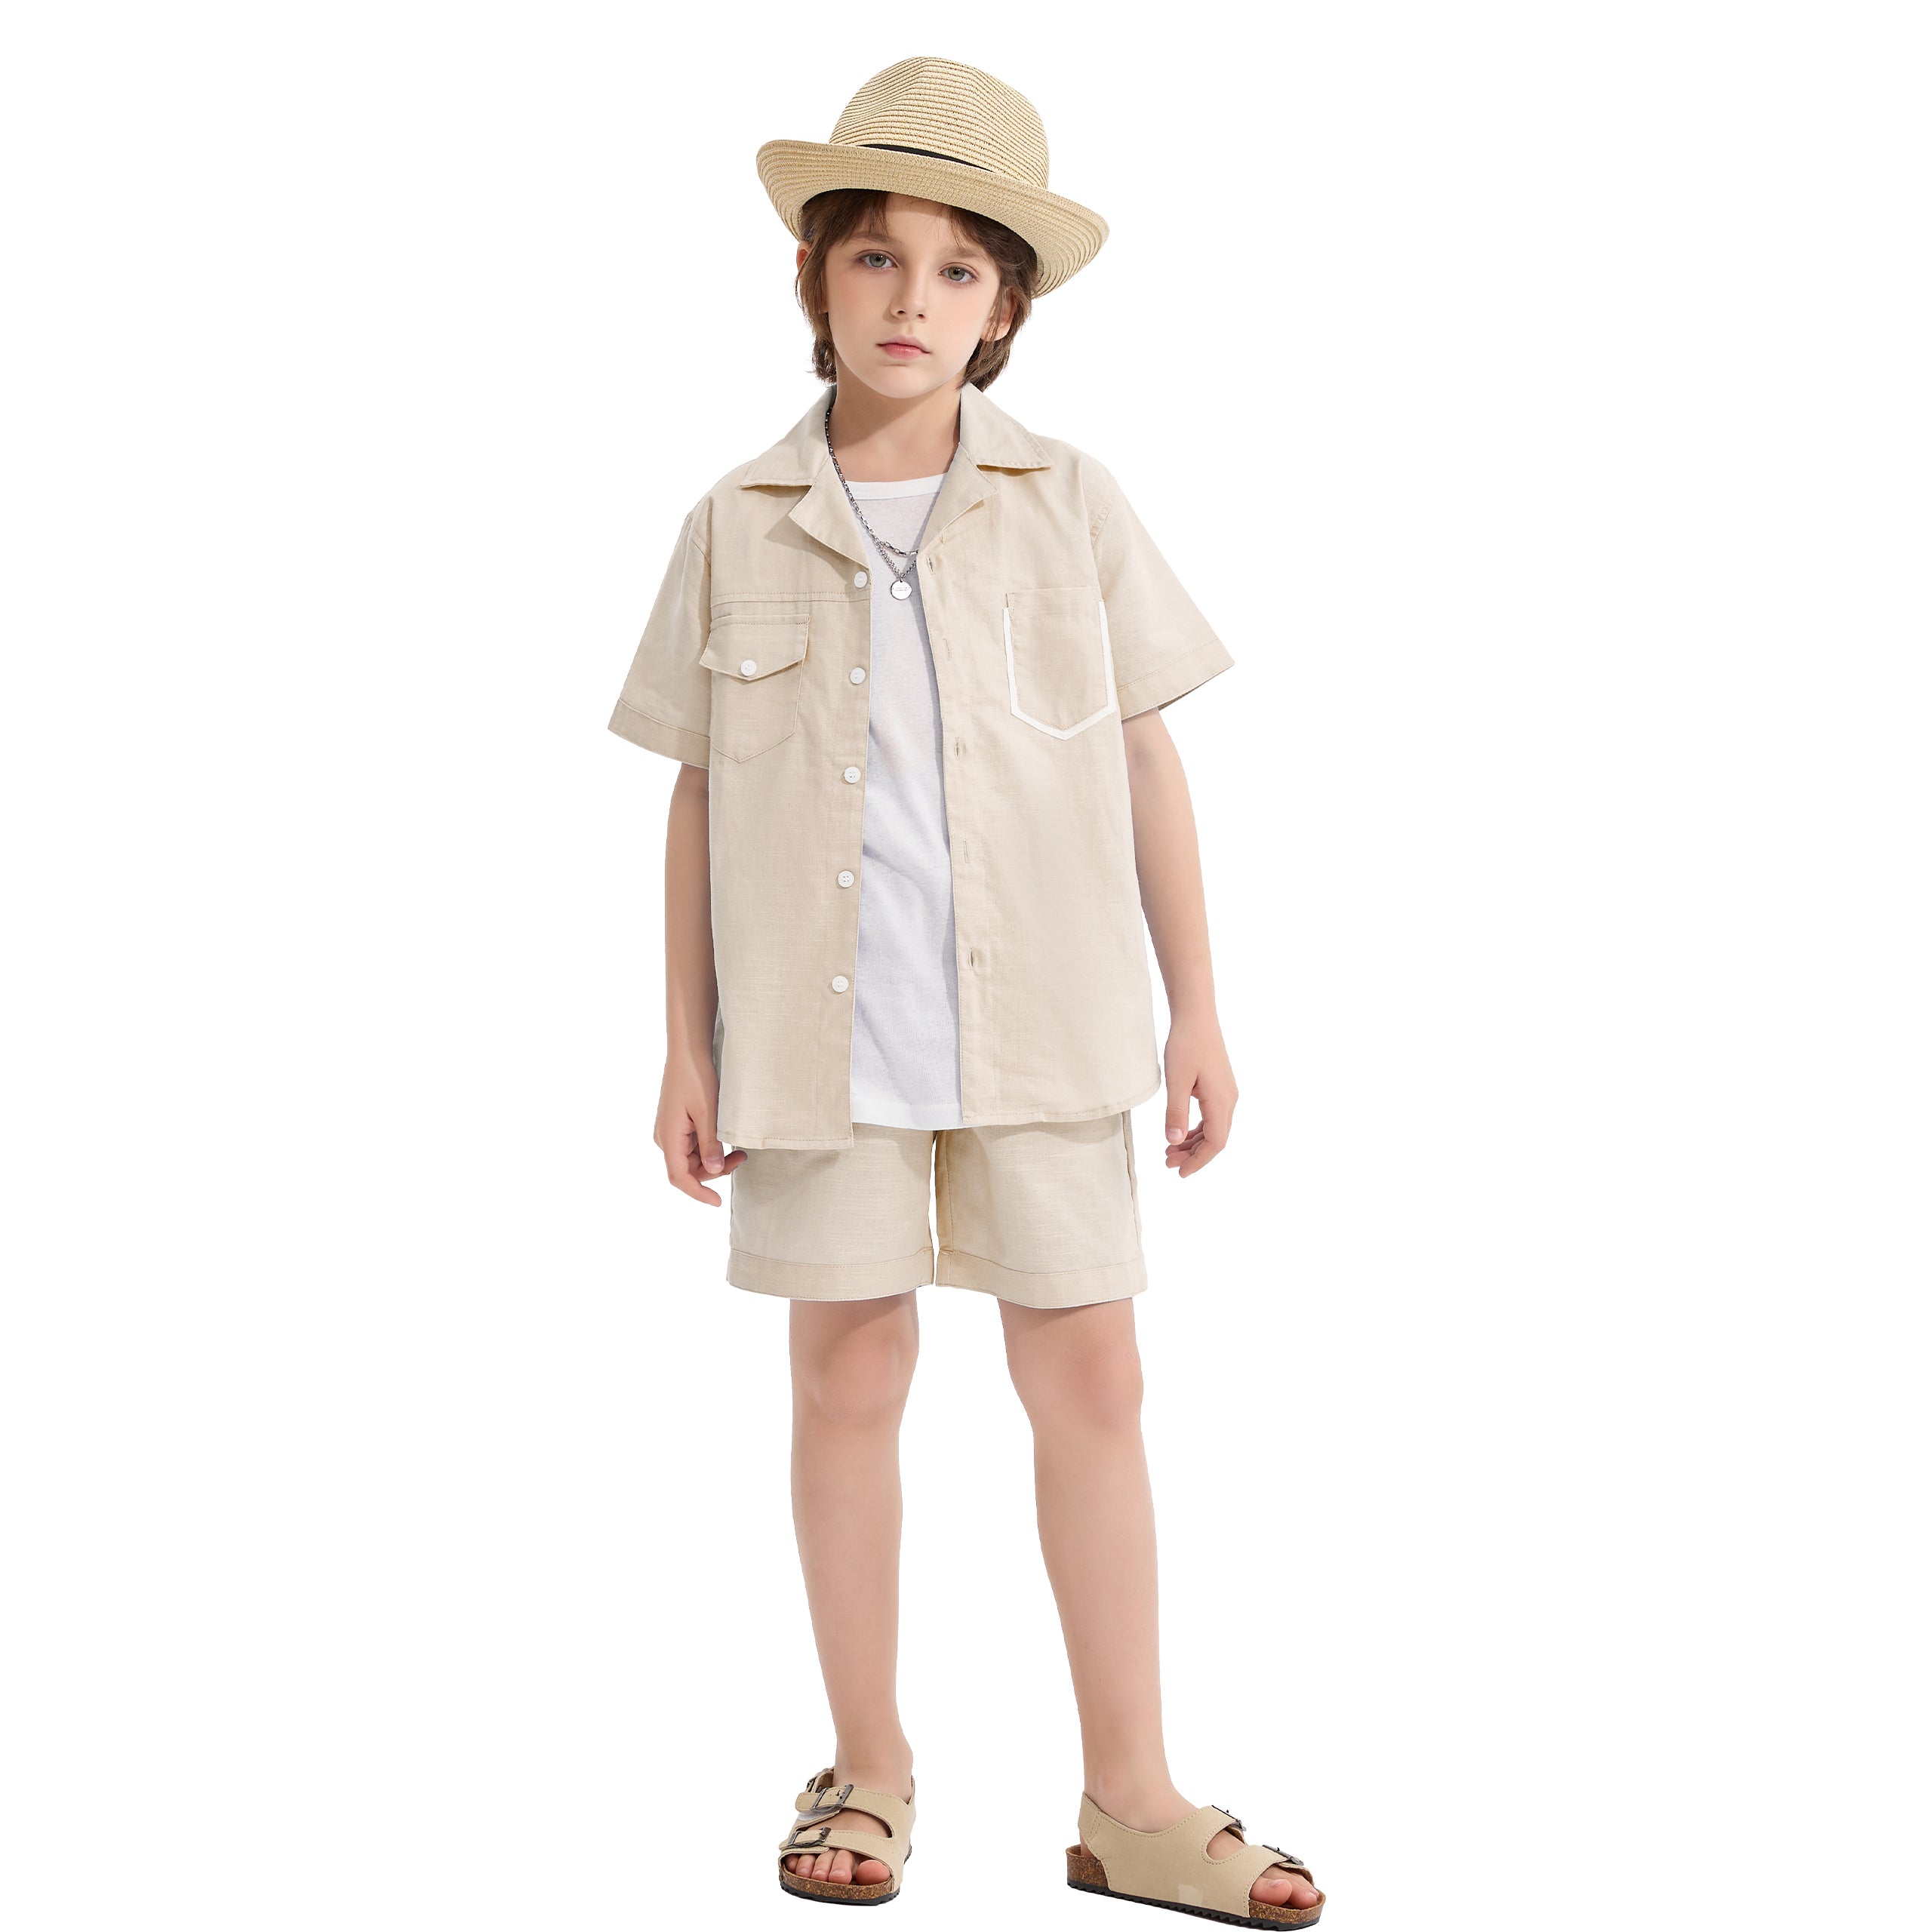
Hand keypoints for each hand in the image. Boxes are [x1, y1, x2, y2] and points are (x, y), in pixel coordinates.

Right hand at [654, 1054, 745, 1204]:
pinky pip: (693, 1147)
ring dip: (715, 1160)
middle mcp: (664, 1138)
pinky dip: (710, 1148)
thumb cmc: (696, 1077)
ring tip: (740, 1151)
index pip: (679, 1177)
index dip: (698, 1193)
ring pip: (693, 1160)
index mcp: (668, 1137)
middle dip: (715, 1171)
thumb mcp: (709, 1112)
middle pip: (689, 1170)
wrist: (688, 1052)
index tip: (718, 1202)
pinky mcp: (677, 1126)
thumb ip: (710, 1144)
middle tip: (742, 1158)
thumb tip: (713, 1171)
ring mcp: (670, 1132)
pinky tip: (725, 1140)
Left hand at [1162, 1014, 1236, 1177]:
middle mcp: (1229, 1100)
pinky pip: (1211, 1116)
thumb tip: (1174, 1141)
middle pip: (1216, 1138)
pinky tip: (1181, 1133)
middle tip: (1167, 1163)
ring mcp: (1226, 1093)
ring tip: (1170, 1151)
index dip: (1199, 1161)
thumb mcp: (1176, 1080)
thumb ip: (1175, 1112)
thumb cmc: (1185, 1044)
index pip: (1215, 1143)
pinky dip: (1197, 1129)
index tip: (1180, 1173)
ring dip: (1193, 1142)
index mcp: (1221, 1101)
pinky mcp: (1219, 1087)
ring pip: (1214, 1128)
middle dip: (1193, 1155)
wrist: (1196, 1016)